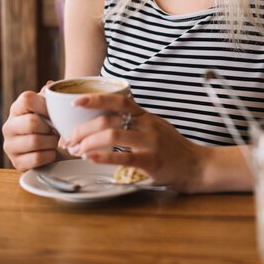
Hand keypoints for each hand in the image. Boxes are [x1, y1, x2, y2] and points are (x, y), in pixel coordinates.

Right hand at [2, 87, 59, 169]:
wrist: (46, 149)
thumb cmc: (48, 124)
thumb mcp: (48, 108)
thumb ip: (50, 96)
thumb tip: (50, 85)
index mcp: (16, 108)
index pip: (27, 99)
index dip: (45, 105)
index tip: (56, 112)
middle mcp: (9, 126)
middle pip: (32, 122)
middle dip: (50, 127)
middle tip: (57, 129)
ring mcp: (10, 145)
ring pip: (36, 141)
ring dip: (52, 142)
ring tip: (54, 140)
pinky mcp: (16, 162)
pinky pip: (37, 158)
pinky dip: (49, 155)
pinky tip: (50, 151)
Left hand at [65, 93, 207, 192]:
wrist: (195, 165)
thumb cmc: (171, 147)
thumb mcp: (154, 126)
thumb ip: (135, 120)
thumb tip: (107, 116)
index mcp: (145, 115)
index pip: (118, 99)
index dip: (95, 98)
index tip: (76, 101)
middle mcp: (146, 124)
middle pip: (108, 120)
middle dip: (83, 129)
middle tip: (69, 139)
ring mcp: (149, 142)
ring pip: (112, 136)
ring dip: (88, 143)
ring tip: (76, 151)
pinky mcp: (151, 161)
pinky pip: (123, 157)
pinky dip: (103, 157)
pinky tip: (90, 158)